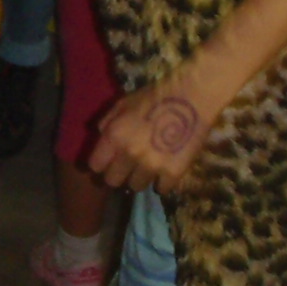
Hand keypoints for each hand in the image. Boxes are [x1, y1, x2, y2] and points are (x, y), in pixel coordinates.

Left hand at [88, 81, 216, 192]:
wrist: (191, 97)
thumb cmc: (155, 96)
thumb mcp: (123, 104)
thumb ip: (107, 122)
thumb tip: (100, 138)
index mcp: (114, 136)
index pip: (95, 165)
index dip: (101, 164)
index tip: (109, 162)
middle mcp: (128, 154)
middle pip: (113, 181)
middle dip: (119, 174)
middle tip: (129, 167)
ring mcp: (150, 165)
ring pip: (136, 186)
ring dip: (141, 177)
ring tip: (150, 165)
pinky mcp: (172, 173)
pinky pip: (161, 189)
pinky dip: (163, 181)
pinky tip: (167, 169)